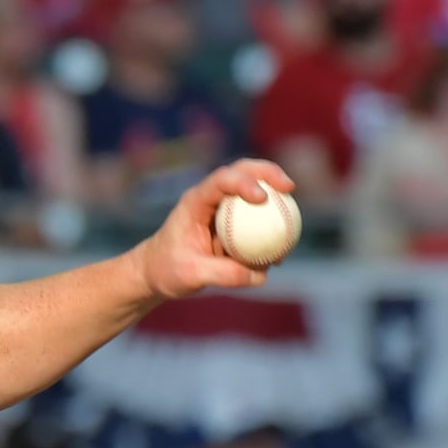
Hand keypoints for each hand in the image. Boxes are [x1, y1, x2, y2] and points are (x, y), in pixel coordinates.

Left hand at [132, 159, 299, 300]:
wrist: (155, 274)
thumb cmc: (166, 270)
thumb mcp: (190, 275)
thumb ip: (224, 274)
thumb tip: (260, 274)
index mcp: (195, 202)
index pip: (221, 180)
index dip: (244, 182)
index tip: (262, 198)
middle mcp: (210, 199)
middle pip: (242, 172)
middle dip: (268, 173)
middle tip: (290, 188)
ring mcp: (222, 209)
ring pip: (253, 191)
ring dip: (275, 198)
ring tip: (293, 216)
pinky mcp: (231, 224)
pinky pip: (256, 221)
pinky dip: (271, 227)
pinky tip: (282, 249)